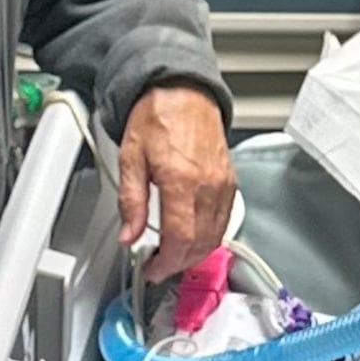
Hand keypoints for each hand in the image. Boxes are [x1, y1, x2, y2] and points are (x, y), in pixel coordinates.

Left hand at [117, 82, 235, 263]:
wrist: (182, 91)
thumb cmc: (158, 116)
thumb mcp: (131, 158)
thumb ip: (130, 202)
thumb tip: (129, 235)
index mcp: (181, 180)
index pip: (180, 239)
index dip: (165, 263)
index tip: (152, 269)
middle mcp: (208, 184)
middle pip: (200, 244)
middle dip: (178, 263)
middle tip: (158, 266)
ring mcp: (223, 184)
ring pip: (215, 236)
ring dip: (194, 254)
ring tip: (173, 255)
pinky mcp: (231, 181)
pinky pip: (224, 220)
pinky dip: (209, 237)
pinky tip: (193, 237)